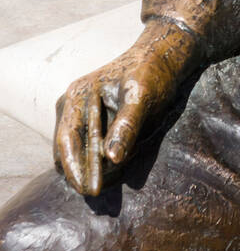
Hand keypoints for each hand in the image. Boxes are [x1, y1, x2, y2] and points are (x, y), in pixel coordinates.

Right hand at [53, 18, 202, 196]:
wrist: (161, 56)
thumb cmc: (153, 74)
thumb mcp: (143, 98)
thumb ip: (126, 126)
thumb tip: (111, 158)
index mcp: (79, 95)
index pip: (69, 140)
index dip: (76, 168)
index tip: (90, 190)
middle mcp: (71, 101)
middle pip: (67, 147)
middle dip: (80, 172)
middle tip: (97, 194)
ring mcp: (77, 108)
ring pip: (74, 147)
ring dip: (86, 166)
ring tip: (106, 183)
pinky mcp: (87, 116)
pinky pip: (84, 143)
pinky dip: (93, 158)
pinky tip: (112, 168)